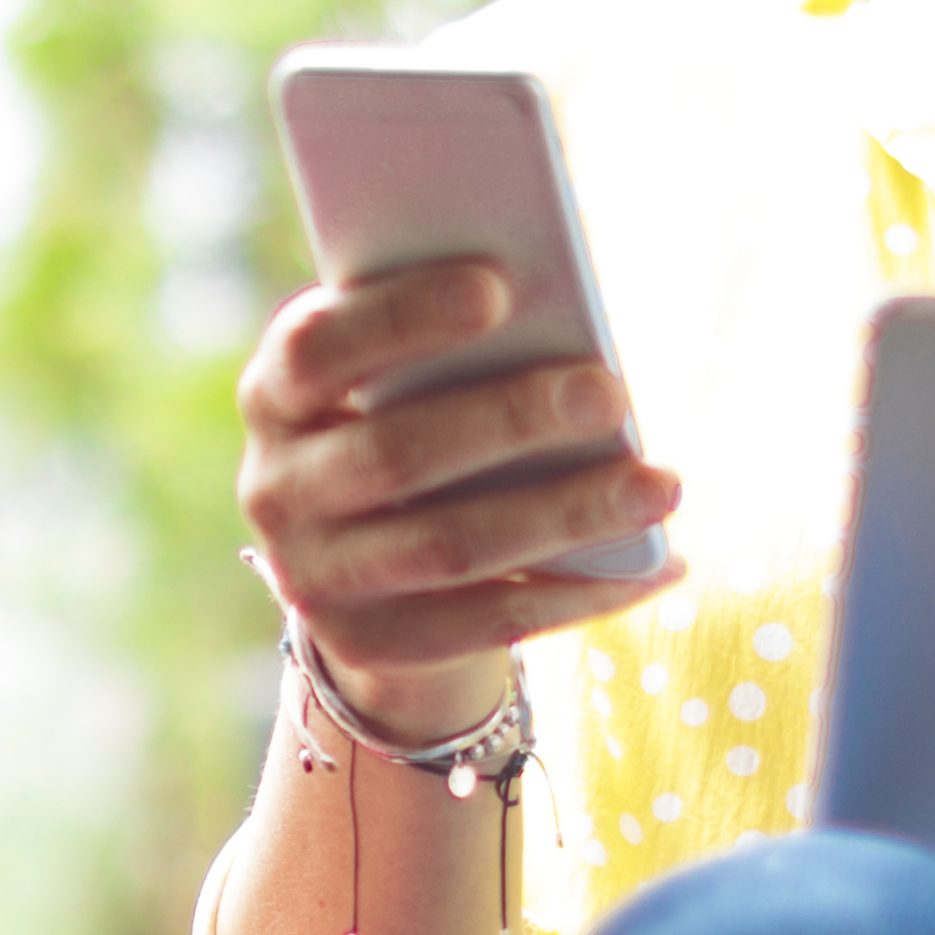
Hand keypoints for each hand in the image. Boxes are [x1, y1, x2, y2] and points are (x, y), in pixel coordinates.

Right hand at [234, 261, 685, 738]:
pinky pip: (488, 622)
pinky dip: (580, 594)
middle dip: (508, 420)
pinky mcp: (372, 645)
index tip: (497, 289)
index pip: (316, 349)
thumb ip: (448, 344)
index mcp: (275, 395)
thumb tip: (564, 317)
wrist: (364, 563)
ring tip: (659, 486)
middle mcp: (275, 490)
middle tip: (609, 394)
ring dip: (564, 515)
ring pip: (449, 547)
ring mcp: (317, 579)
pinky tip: (656, 567)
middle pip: (394, 454)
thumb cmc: (411, 419)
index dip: (400, 318)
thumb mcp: (400, 375)